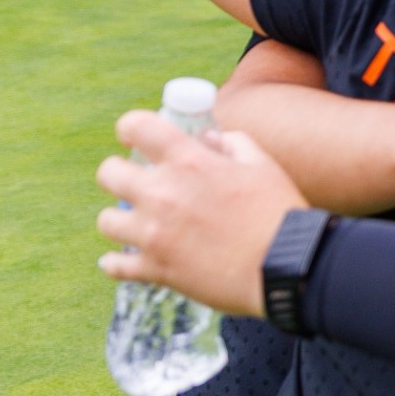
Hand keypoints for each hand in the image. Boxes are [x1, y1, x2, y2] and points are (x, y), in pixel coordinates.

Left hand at [96, 112, 306, 317]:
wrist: (288, 267)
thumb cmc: (280, 214)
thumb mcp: (264, 166)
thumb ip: (234, 144)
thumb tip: (209, 138)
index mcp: (190, 162)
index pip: (137, 125)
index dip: (131, 129)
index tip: (135, 139)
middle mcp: (163, 193)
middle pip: (108, 173)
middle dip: (120, 175)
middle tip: (138, 185)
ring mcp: (155, 234)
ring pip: (107, 220)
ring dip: (121, 220)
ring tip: (139, 226)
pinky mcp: (156, 270)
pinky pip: (114, 266)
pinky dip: (118, 263)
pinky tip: (128, 260)